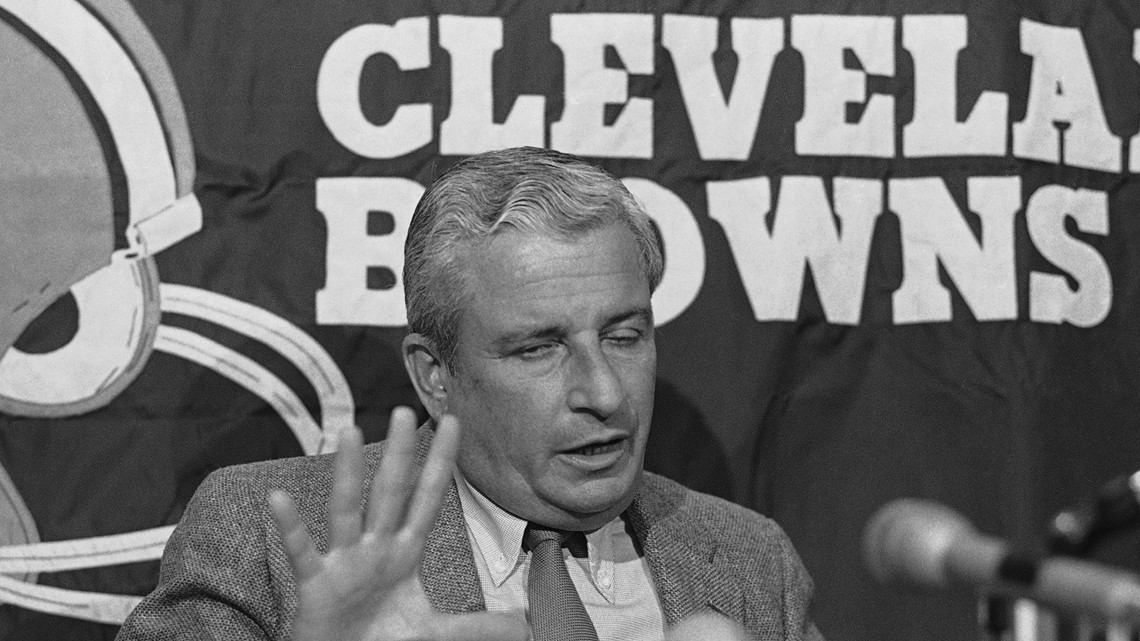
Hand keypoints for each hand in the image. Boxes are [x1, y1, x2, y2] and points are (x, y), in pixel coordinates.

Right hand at [269, 408, 528, 640]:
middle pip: (390, 493)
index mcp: (403, 553)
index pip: (427, 498)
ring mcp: (343, 564)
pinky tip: (279, 499)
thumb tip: (525, 624)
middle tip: (404, 410)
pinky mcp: (315, 586)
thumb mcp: (434, 633)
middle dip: (399, 455)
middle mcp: (375, 549)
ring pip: (346, 510)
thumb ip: (476, 625)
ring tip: (347, 431)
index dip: (441, 462)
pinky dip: (291, 527)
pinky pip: (301, 552)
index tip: (454, 421)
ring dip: (347, 473)